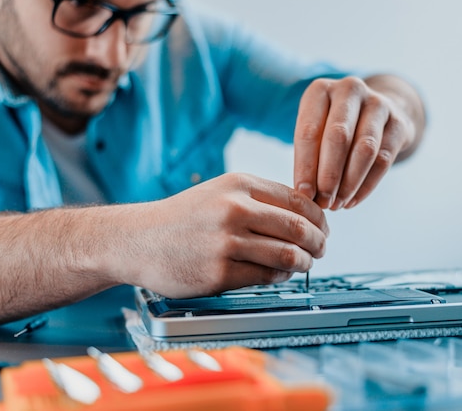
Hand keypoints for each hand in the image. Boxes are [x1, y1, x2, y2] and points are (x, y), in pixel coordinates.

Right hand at [109, 173, 327, 298]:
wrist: (138, 239)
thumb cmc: (184, 218)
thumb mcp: (220, 192)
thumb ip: (260, 200)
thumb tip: (305, 217)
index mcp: (239, 185)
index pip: (298, 201)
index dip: (319, 219)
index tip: (323, 229)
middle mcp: (234, 209)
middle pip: (299, 228)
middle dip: (319, 243)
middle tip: (321, 250)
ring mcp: (226, 242)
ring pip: (288, 255)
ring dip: (304, 263)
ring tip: (304, 264)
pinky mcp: (219, 273)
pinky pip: (267, 277)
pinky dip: (281, 278)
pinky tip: (279, 275)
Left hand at [293, 75, 423, 209]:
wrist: (373, 114)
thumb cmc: (331, 128)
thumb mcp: (313, 131)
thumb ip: (308, 158)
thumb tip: (306, 195)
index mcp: (319, 90)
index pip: (309, 131)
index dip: (305, 166)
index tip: (303, 194)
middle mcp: (349, 90)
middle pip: (339, 136)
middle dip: (329, 175)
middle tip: (323, 203)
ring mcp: (378, 103)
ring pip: (365, 149)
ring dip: (349, 183)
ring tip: (337, 205)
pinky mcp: (399, 122)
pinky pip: (384, 159)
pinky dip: (366, 185)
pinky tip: (353, 201)